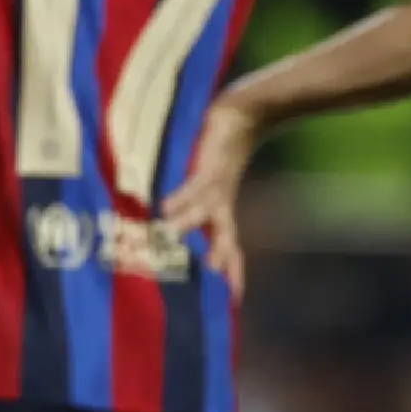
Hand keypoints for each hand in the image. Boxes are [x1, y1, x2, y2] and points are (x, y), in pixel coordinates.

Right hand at [161, 94, 262, 301]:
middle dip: (222, 259)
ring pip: (205, 214)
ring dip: (192, 230)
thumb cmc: (221, 145)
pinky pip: (194, 186)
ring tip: (175, 243)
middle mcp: (222, 203)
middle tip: (215, 283)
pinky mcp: (209, 165)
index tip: (236, 298)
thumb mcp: (209, 176)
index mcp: (223, 209)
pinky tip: (165, 210)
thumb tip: (167, 214)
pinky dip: (180, 199)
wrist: (245, 113)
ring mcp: (216, 185)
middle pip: (225, 238)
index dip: (232, 270)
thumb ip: (192, 196)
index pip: (230, 247)